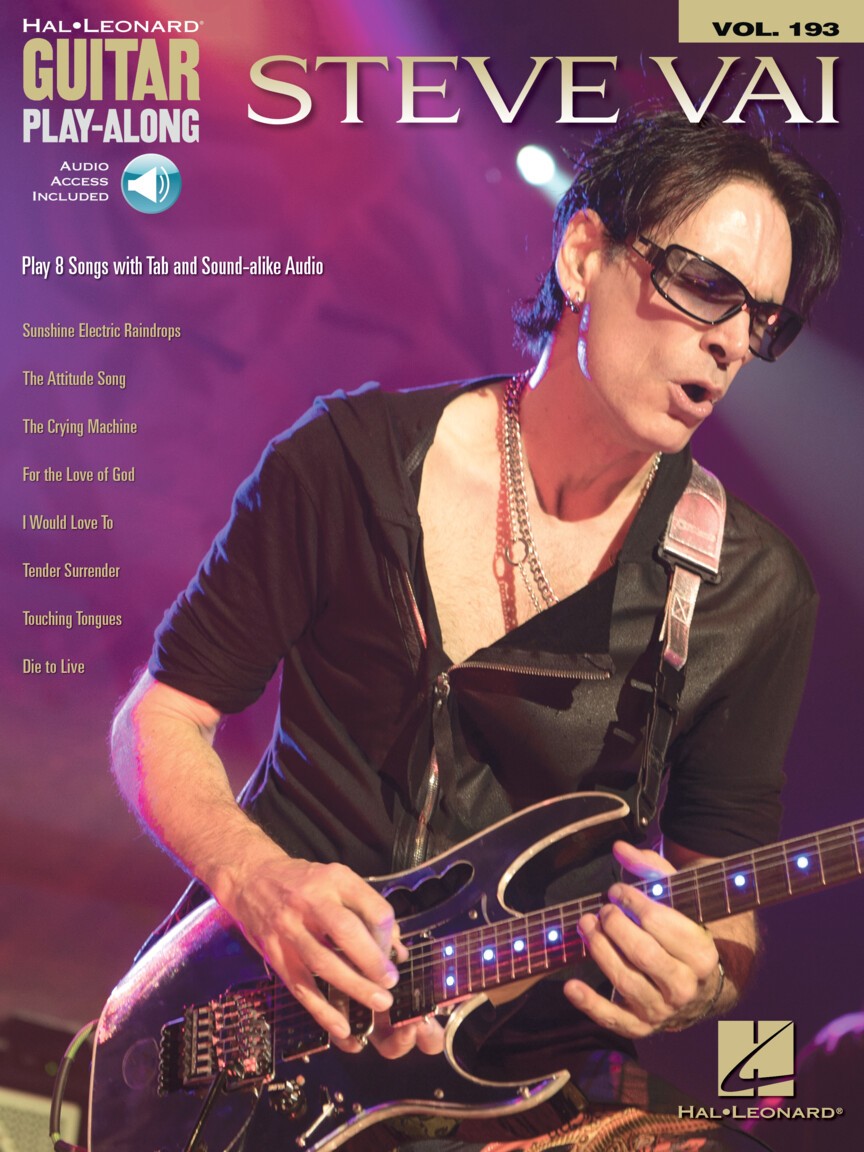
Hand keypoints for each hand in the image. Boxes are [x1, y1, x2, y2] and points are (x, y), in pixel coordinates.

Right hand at [222, 849, 441, 1051]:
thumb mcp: (337, 881)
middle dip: (372, 961)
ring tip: (378, 1003)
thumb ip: (367, 911)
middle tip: (391, 983)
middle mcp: (311, 901)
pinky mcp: (275, 953)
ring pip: (323, 962)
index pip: (371, 907)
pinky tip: (341, 1028)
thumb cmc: (303, 881)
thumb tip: (397, 950)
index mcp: (335, 879)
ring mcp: (289, 928)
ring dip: (354, 987)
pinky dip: (321, 1010)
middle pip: (346, 932)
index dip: (387, 934)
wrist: (250, 878)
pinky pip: (300, 986)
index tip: (393, 952)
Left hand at [564, 840, 721, 1037]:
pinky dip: (590, 1005)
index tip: (617, 891)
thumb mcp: (679, 899)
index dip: (633, 903)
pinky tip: (570, 986)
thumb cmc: (685, 932)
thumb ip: (651, 871)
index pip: (661, 924)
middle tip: (603, 909)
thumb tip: (620, 848)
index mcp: (702, 954)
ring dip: (599, 951)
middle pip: (643, 954)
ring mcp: (664, 1009)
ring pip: (625, 982)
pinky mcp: (643, 1025)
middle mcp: (686, 986)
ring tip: (585, 925)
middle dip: (615, 926)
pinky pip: (615, 1020)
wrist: (702, 983)